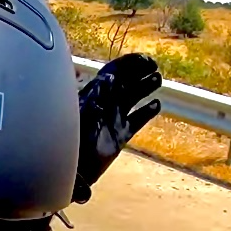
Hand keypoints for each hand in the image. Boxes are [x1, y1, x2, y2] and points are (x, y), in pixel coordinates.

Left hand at [74, 53, 162, 202]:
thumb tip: (109, 77)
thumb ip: (96, 96)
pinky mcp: (120, 136)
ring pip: (132, 98)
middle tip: (154, 68)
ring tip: (157, 80)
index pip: (112, 74)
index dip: (127, 64)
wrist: (74, 170)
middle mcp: (105, 105)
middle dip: (138, 72)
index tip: (144, 60)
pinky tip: (156, 105)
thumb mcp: (84, 115)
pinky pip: (136, 120)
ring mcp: (113, 120)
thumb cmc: (74, 141)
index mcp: (94, 97)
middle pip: (125, 83)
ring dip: (144, 88)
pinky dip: (146, 112)